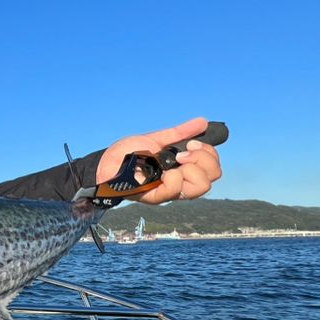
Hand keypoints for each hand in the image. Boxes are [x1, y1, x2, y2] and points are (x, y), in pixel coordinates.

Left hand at [95, 116, 222, 204]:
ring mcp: (168, 192)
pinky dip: (172, 177)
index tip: (192, 143)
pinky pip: (174, 190)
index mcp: (183, 171)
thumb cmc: (129, 154)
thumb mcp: (158, 139)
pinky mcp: (155, 197)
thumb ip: (180, 133)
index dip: (210, 154)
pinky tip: (161, 172)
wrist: (106, 162)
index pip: (213, 169)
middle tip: (181, 153)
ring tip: (172, 162)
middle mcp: (180, 184)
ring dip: (190, 168)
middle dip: (203, 159)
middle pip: (212, 178)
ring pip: (200, 187)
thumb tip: (203, 122)